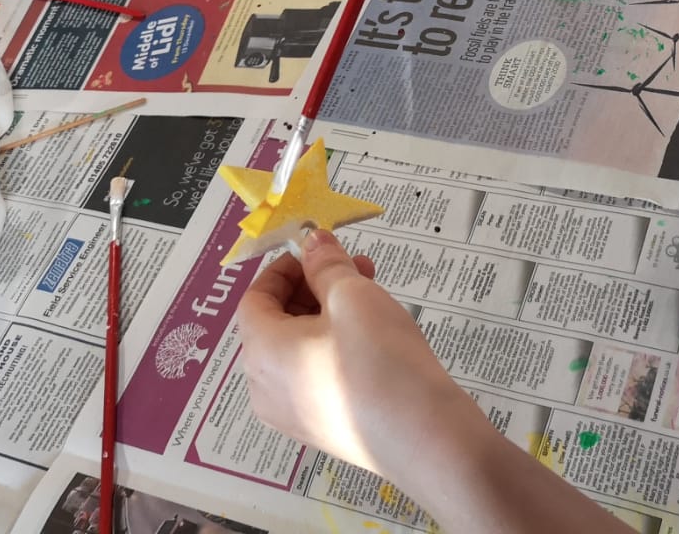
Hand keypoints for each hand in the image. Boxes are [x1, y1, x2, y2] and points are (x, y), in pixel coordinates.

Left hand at [236, 230, 486, 477]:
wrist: (422, 436)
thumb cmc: (379, 358)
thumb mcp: (353, 295)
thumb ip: (327, 264)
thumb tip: (312, 242)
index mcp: (261, 352)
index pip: (255, 298)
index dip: (286, 268)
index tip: (321, 252)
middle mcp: (264, 389)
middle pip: (274, 324)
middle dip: (312, 288)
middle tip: (357, 268)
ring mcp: (291, 416)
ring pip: (297, 351)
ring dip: (326, 316)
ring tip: (372, 298)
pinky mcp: (321, 430)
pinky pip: (314, 377)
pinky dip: (332, 349)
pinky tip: (372, 339)